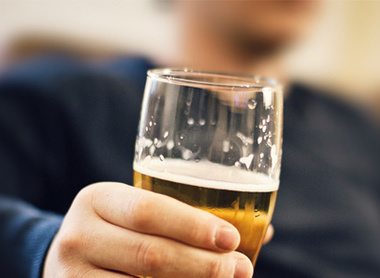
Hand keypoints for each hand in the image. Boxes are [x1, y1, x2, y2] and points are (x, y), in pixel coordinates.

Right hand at [43, 182, 258, 277]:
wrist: (70, 254)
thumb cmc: (118, 228)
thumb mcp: (136, 211)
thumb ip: (184, 216)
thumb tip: (261, 230)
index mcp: (99, 199)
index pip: (149, 210)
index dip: (192, 226)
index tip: (231, 239)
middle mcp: (79, 234)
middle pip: (150, 253)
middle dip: (203, 265)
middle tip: (240, 268)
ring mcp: (71, 275)